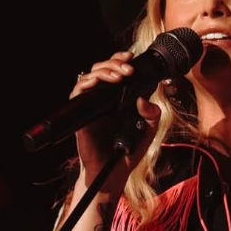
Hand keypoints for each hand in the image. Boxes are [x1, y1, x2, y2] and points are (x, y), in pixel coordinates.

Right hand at [71, 51, 163, 192]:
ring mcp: (91, 107)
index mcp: (117, 98)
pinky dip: (85, 84)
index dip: (119, 60)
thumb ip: (152, 115)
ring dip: (103, 71)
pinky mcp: (81, 116)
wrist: (113, 173)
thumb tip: (144, 99)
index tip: (131, 57)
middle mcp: (103, 99)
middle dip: (114, 63)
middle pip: (101, 69)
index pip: (115, 71)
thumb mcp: (148, 131)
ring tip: (118, 76)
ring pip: (88, 77)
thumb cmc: (128, 153)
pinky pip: (77, 95)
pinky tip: (95, 83)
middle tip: (128, 69)